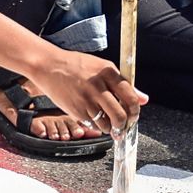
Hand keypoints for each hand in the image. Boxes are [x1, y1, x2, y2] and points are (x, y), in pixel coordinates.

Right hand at [27, 49, 148, 137]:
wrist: (48, 66)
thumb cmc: (76, 66)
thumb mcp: (102, 68)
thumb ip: (124, 84)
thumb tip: (144, 99)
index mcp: (107, 72)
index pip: (131, 97)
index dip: (135, 111)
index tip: (134, 115)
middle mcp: (98, 86)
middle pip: (121, 115)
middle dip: (125, 124)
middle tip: (123, 125)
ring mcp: (86, 99)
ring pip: (108, 124)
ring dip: (110, 127)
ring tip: (106, 120)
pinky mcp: (76, 110)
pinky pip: (94, 126)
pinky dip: (97, 126)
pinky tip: (93, 117)